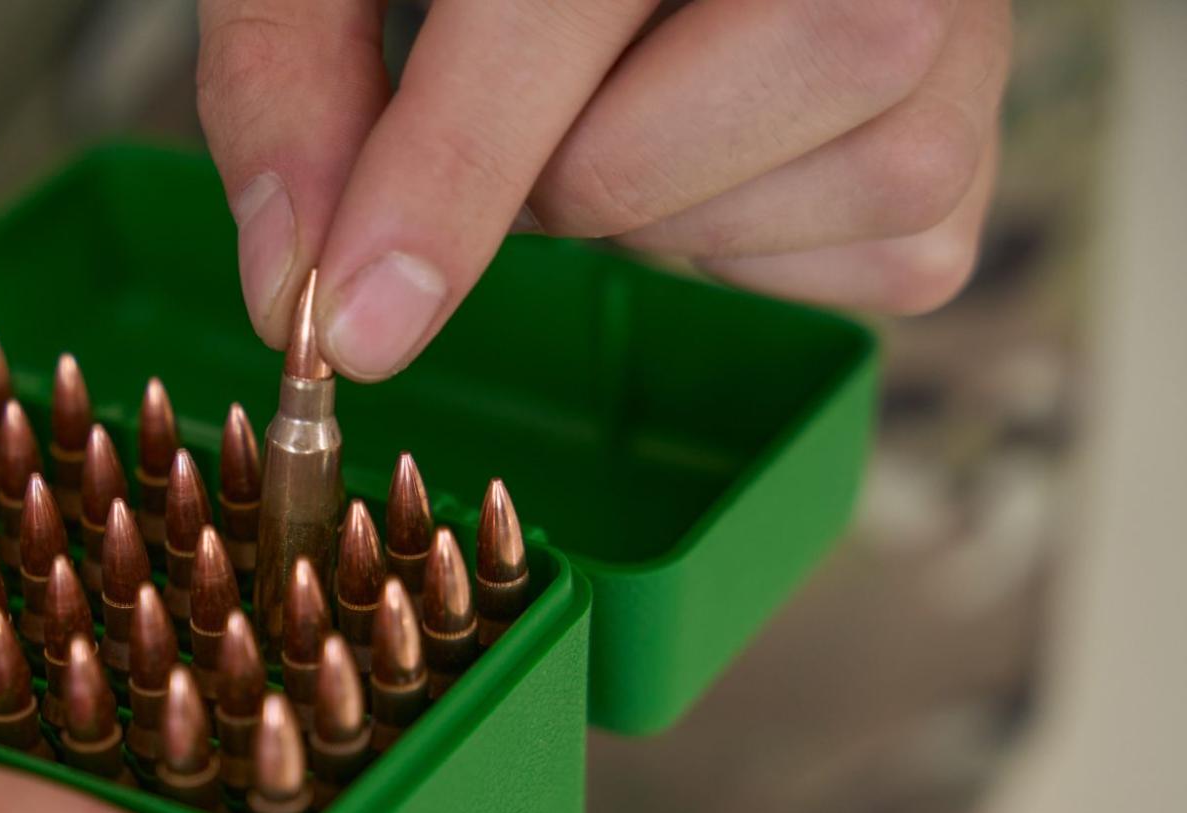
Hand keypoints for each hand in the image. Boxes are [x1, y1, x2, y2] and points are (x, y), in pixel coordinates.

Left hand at [198, 0, 1011, 379]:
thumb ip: (294, 69)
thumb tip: (292, 279)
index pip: (544, 10)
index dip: (440, 179)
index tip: (354, 327)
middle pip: (641, 159)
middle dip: (543, 189)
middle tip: (533, 118)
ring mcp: (955, 29)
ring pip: (758, 218)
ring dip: (655, 216)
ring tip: (638, 106)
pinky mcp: (973, 137)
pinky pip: (873, 261)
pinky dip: (753, 247)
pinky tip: (722, 151)